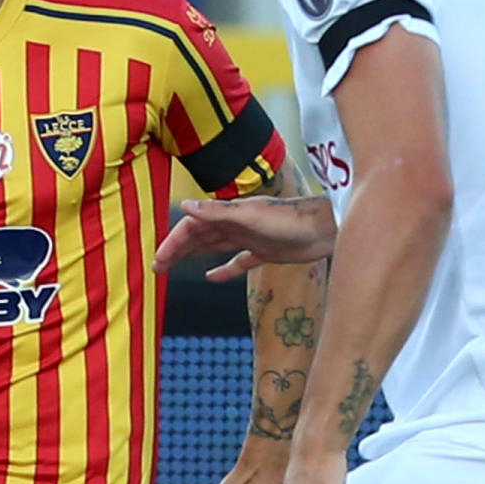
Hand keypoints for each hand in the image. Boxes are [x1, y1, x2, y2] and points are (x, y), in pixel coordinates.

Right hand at [155, 194, 336, 280]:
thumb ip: (217, 213)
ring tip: (174, 268)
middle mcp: (236, 224)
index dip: (174, 241)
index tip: (158, 259)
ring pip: (214, 247)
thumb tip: (184, 206)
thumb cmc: (290, 218)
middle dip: (177, 250)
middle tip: (158, 267)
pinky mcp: (265, 252)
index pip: (193, 227)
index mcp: (229, 213)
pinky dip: (223, 269)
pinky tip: (211, 277)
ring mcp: (250, 238)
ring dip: (193, 256)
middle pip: (199, 237)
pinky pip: (238, 262)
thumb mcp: (250, 216)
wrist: (326, 228)